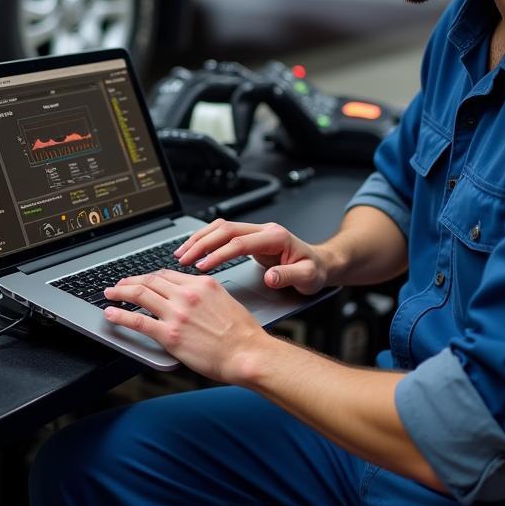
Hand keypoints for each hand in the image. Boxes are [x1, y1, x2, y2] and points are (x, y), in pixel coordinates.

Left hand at [102, 269, 270, 383]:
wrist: (248, 353)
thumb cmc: (242, 333)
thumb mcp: (225, 301)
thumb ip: (204, 295)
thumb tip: (190, 297)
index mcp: (202, 284)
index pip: (167, 275)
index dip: (149, 277)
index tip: (141, 280)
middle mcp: (187, 294)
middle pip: (150, 281)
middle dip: (130, 281)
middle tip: (120, 285)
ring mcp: (177, 314)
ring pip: (140, 295)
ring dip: (120, 293)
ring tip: (110, 294)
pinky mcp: (170, 335)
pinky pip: (138, 321)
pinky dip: (120, 316)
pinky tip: (110, 315)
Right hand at [174, 219, 329, 294]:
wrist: (322, 263)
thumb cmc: (315, 271)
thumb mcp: (308, 278)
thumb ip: (289, 277)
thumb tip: (270, 277)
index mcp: (276, 237)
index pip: (240, 242)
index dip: (219, 253)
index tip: (203, 267)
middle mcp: (264, 230)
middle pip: (225, 229)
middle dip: (202, 243)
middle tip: (183, 259)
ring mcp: (257, 232)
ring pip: (221, 228)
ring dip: (200, 239)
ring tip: (182, 253)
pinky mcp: (251, 237)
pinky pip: (224, 234)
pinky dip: (207, 240)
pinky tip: (195, 250)